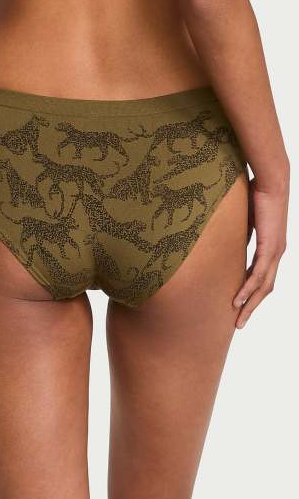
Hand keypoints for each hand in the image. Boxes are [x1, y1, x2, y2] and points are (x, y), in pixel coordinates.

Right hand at [233, 176, 288, 327]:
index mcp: (272, 248)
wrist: (271, 181)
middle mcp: (277, 253)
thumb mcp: (244, 220)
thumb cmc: (257, 194)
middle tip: (239, 323)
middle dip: (252, 307)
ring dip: (250, 305)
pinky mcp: (270, 247)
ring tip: (237, 319)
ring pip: (263, 286)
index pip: (262, 277)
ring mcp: (275, 252)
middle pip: (265, 288)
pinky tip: (238, 301)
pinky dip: (248, 290)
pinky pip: (258, 274)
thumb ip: (241, 235)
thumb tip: (228, 242)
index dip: (251, 293)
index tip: (238, 305)